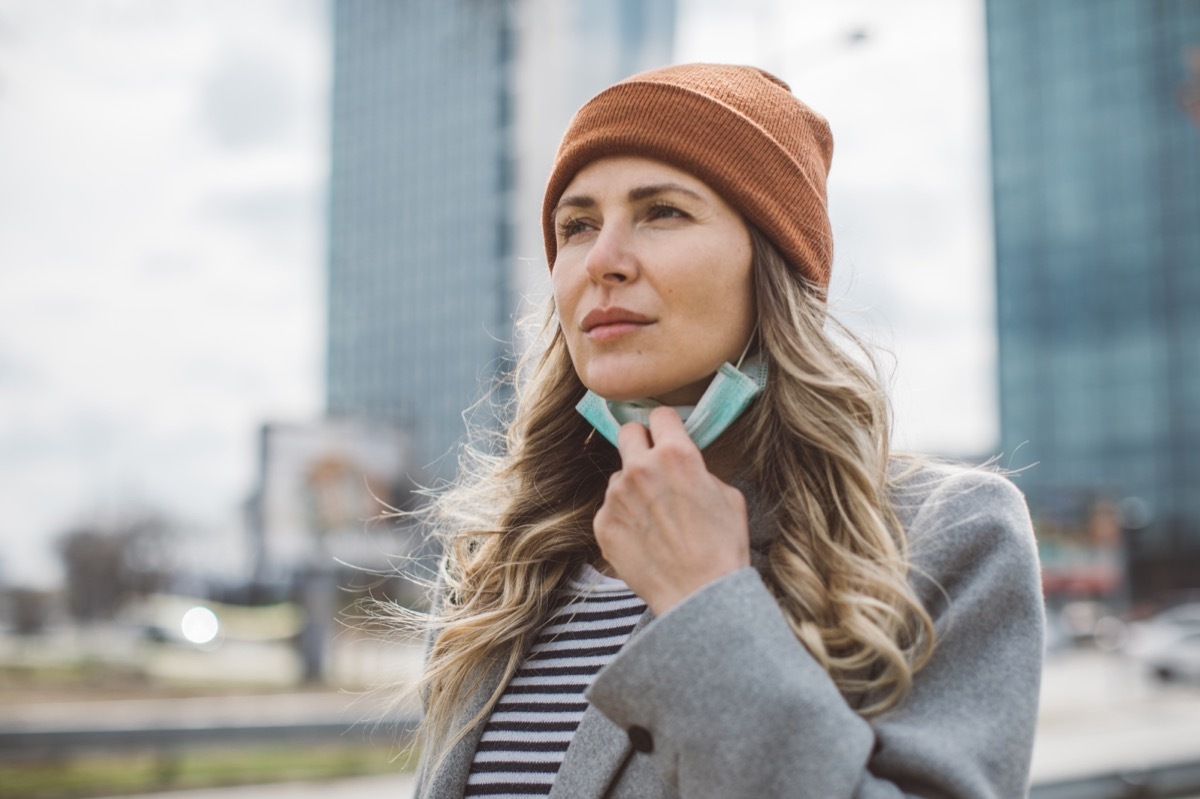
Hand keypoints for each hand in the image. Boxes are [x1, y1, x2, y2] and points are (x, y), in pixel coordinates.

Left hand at [594, 406, 750, 614]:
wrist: (699, 595)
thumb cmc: (722, 548)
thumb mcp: (728, 496)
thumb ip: (700, 471)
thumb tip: (686, 468)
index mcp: (676, 455)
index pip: (659, 415)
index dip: (667, 426)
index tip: (668, 435)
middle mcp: (640, 468)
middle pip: (627, 433)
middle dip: (640, 443)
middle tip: (653, 464)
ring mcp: (616, 496)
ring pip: (619, 476)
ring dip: (632, 488)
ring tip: (655, 520)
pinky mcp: (603, 524)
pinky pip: (610, 509)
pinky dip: (624, 519)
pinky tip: (644, 540)